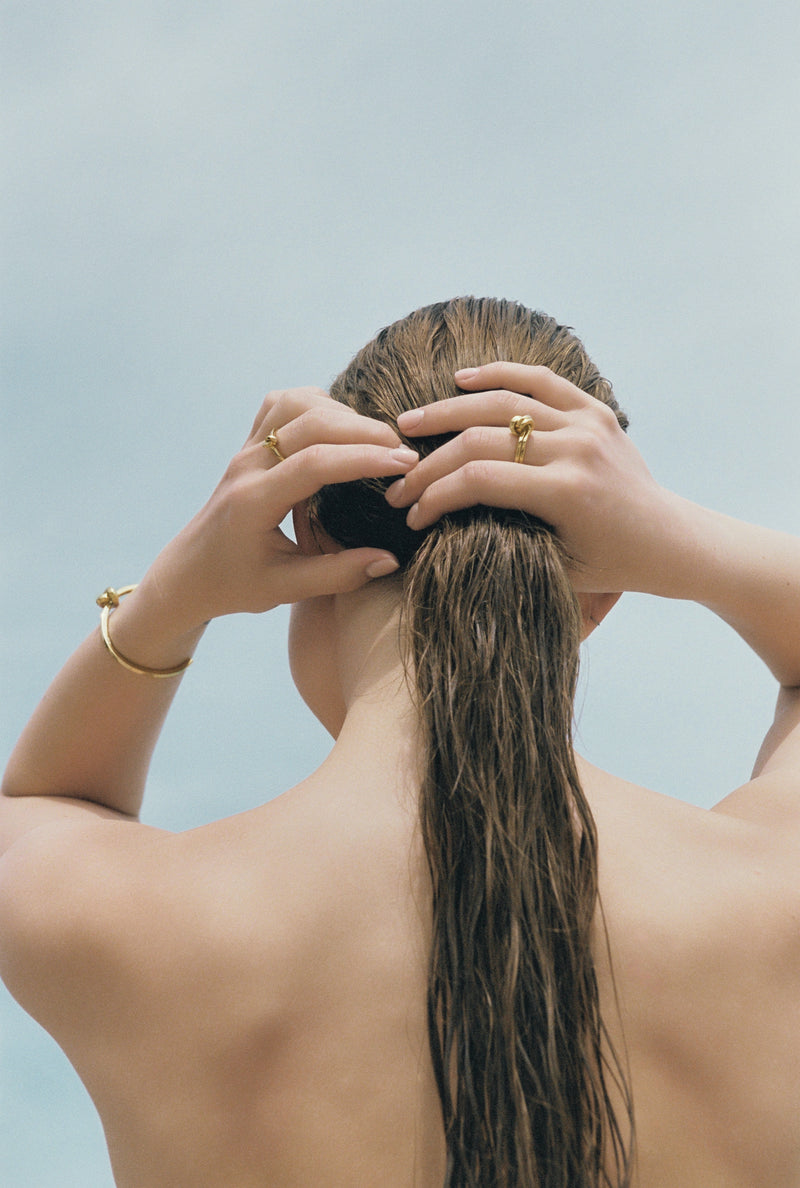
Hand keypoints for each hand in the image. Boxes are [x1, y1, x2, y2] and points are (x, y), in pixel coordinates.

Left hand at [147, 387, 416, 626]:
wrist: (188, 573)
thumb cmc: (234, 585)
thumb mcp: (285, 590)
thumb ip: (338, 575)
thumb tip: (390, 559)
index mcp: (254, 501)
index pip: (314, 463)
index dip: (363, 458)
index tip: (405, 464)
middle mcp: (247, 466)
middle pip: (309, 421)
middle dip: (363, 430)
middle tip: (403, 452)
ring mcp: (246, 450)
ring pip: (296, 402)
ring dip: (341, 412)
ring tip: (376, 440)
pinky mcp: (249, 444)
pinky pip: (283, 403)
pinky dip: (317, 404)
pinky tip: (341, 427)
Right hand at [385, 362, 673, 594]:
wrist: (669, 541)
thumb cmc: (610, 566)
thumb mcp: (554, 566)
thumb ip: (501, 538)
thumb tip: (437, 518)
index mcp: (566, 493)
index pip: (478, 481)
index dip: (434, 496)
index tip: (410, 514)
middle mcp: (576, 449)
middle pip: (481, 441)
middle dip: (430, 464)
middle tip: (397, 480)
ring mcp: (587, 423)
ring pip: (502, 402)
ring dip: (448, 411)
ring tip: (409, 424)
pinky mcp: (595, 410)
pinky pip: (539, 381)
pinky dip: (499, 375)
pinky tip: (462, 379)